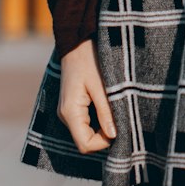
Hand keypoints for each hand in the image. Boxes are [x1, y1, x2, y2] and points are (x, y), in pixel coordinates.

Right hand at [56, 38, 116, 153]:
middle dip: (103, 135)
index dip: (103, 143)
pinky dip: (97, 121)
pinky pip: (84, 122)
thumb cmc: (89, 59)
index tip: (119, 129)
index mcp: (70, 111)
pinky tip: (107, 107)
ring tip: (114, 110)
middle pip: (85, 140)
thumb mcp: (101, 86)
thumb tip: (113, 136)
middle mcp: (64, 115)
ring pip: (85, 132)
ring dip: (101, 127)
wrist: (76, 41)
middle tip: (120, 119)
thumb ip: (106, 112)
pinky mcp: (70, 106)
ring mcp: (66, 111)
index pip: (85, 144)